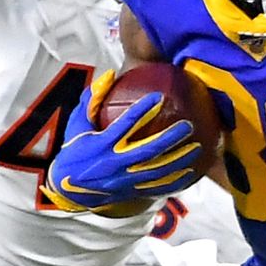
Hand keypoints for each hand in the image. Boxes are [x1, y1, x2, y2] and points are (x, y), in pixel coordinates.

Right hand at [43, 72, 200, 215]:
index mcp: (102, 144)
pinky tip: (191, 173)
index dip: (141, 111)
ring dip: (178, 160)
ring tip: (197, 148)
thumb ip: (92, 99)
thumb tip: (109, 74)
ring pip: (157, 171)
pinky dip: (175, 181)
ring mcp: (125, 179)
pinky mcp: (131, 191)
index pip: (124, 125)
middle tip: (188, 126)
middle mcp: (115, 163)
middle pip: (148, 150)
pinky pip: (157, 187)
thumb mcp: (77, 124)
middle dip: (169, 139)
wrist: (68, 188)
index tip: (159, 97)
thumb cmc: (75, 149)